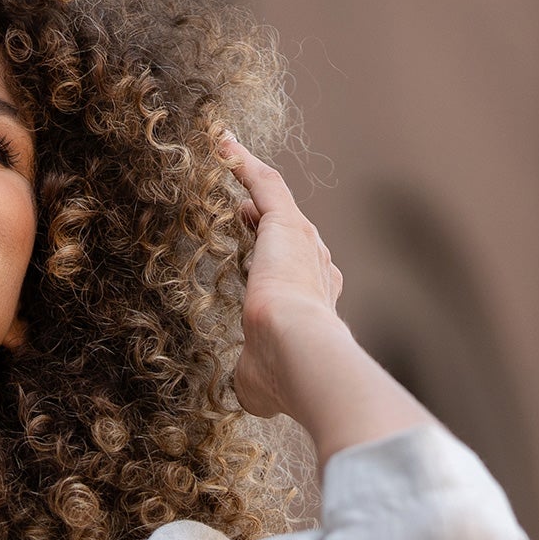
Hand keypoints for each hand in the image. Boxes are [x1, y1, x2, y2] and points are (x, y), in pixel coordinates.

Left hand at [218, 130, 344, 420]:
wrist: (297, 351)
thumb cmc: (281, 374)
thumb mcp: (261, 384)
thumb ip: (254, 381)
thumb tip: (250, 395)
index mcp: (314, 303)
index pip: (296, 272)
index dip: (274, 257)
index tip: (255, 246)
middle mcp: (315, 267)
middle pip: (290, 234)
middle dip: (268, 218)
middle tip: (245, 206)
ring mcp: (303, 243)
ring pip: (276, 201)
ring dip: (252, 178)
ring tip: (228, 154)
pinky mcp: (287, 224)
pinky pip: (265, 183)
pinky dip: (243, 162)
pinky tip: (222, 143)